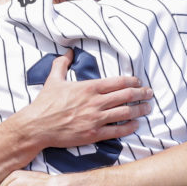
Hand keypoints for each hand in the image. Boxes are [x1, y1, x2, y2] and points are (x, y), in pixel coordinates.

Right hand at [19, 49, 152, 149]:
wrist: (37, 126)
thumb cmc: (45, 103)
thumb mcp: (53, 79)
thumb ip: (61, 64)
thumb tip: (67, 51)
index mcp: (89, 87)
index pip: (118, 82)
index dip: (132, 81)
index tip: (138, 81)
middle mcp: (95, 102)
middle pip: (127, 96)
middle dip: (142, 94)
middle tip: (149, 93)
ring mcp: (96, 119)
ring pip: (126, 113)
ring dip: (140, 110)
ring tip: (147, 108)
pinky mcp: (93, 134)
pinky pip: (117, 130)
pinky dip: (129, 127)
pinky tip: (135, 124)